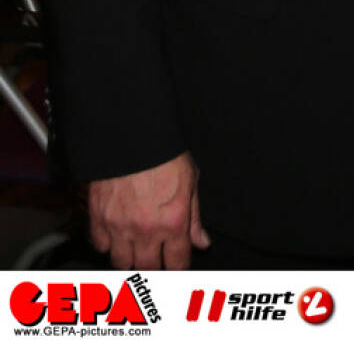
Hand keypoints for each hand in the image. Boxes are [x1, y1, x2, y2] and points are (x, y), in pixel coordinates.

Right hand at [88, 151, 208, 269]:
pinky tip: (116, 233)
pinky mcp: (98, 219)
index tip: (176, 262)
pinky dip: (108, 243)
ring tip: (135, 247)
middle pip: (148, 269)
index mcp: (173, 222)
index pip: (177, 263)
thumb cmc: (164, 154)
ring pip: (121, 263)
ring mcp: (119, 227)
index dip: (178, 265)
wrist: (132, 136)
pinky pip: (101, 246)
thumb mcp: (190, 181)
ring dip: (130, 258)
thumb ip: (195, 217)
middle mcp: (146, 230)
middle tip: (156, 256)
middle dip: (154, 265)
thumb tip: (202, 242)